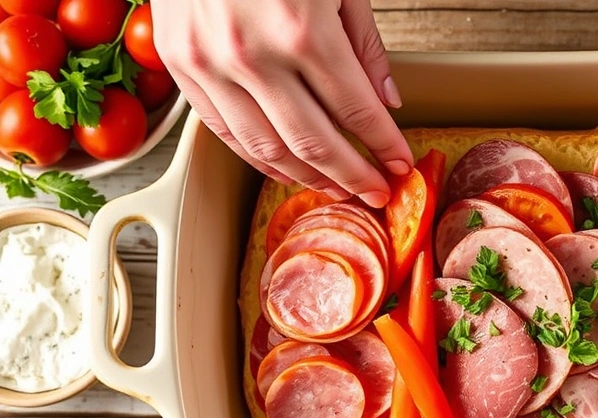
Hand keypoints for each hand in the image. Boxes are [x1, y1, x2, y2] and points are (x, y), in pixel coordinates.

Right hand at [150, 0, 411, 207]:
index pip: (357, 110)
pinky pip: (225, 133)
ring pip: (267, 149)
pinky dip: (261, 159)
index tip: (401, 164)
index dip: (384, 146)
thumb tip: (387, 102)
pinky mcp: (181, 68)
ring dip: (309, 178)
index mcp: (302, 29)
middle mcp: (252, 54)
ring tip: (338, 189)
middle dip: (354, 176)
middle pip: (315, 143)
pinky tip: (288, 170)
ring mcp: (210, 64)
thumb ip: (364, 44)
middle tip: (377, 193)